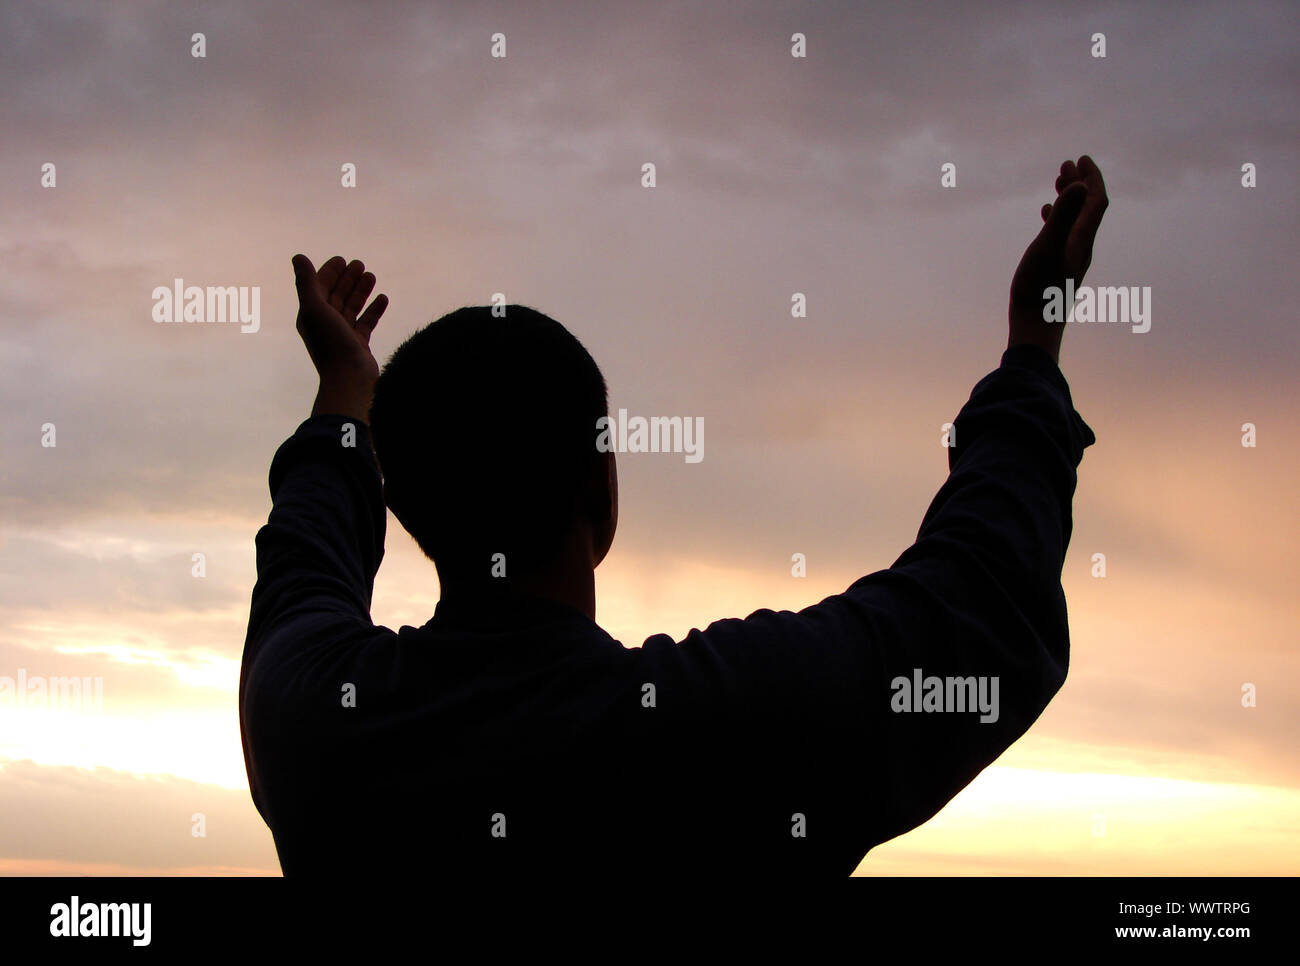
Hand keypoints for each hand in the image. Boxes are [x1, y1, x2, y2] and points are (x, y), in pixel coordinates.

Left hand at [291, 254, 388, 420]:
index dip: (329, 272)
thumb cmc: (330, 343)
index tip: (342, 260)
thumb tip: (298, 256)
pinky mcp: (358, 344)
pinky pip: (366, 322)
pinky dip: (374, 309)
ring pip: (352, 307)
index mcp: (311, 315)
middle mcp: (325, 323)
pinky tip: (383, 298)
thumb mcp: (315, 308)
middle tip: (360, 264)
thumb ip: (306, 282)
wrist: (349, 378)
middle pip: (337, 295)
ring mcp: (343, 334)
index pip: (320, 288)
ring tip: (372, 276)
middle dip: (347, 279)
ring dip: (361, 291)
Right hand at [1008, 156, 1108, 363]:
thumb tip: (1080, 185)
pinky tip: (1044, 217)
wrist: (1035, 329)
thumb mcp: (1047, 247)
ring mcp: (1071, 259)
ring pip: (1075, 221)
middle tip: (1066, 165)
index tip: (1081, 159)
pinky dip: (1057, 219)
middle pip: (1088, 209)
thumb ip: (1062, 216)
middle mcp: (1081, 248)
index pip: (1095, 201)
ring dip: (1069, 200)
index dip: (1092, 178)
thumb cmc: (1038, 290)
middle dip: (1080, 184)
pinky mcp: (1059, 269)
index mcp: (1082, 240)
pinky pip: (1063, 235)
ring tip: (1056, 185)